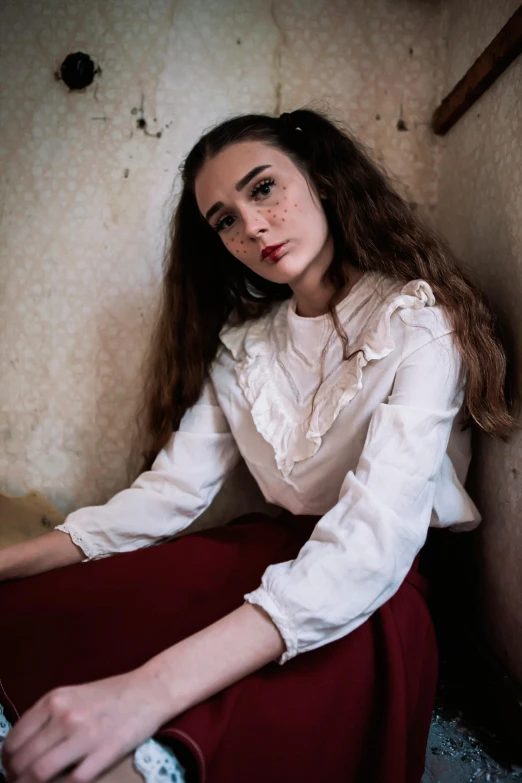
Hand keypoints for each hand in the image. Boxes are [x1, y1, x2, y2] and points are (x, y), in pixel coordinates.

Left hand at [2, 669, 171, 782]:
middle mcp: (65, 716)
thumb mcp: (73, 695)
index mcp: (55, 700)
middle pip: (24, 760)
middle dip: (15, 777)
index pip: (15, 739)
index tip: (10, 769)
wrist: (149, 691)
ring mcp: (85, 735)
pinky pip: (71, 781)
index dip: (7, 760)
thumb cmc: (110, 694)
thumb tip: (21, 748)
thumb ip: (47, 717)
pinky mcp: (103, 753)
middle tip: (18, 782)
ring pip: (40, 772)